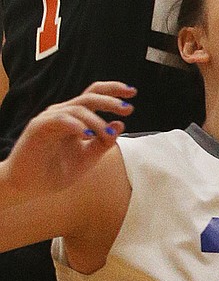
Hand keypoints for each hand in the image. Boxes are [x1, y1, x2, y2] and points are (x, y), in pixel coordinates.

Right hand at [1, 82, 133, 199]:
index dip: (113, 91)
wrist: (24, 189)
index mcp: (74, 118)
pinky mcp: (38, 127)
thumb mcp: (85, 160)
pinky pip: (60, 119)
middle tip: (127, 109)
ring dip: (96, 120)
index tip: (132, 93)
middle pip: (89, 97)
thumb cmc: (52, 174)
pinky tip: (87, 135)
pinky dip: (76, 125)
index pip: (94, 95)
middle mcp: (62, 113)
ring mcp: (49, 119)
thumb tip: (120, 124)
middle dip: (111, 101)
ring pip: (78, 108)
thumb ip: (102, 144)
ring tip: (105, 134)